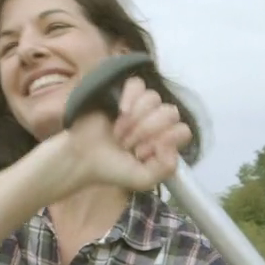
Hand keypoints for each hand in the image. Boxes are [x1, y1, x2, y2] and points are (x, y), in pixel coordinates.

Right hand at [60, 74, 191, 191]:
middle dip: (146, 130)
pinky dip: (130, 98)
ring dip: (134, 118)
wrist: (82, 157)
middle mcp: (157, 121)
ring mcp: (141, 105)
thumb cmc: (112, 169)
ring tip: (119, 132)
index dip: (164, 141)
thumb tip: (169, 143)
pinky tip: (120, 111)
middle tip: (127, 144)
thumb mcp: (144, 179)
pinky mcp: (124, 92)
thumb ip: (167, 168)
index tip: (142, 153)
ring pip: (154, 98)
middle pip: (170, 112)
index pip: (183, 130)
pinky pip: (138, 84)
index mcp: (166, 141)